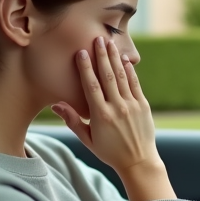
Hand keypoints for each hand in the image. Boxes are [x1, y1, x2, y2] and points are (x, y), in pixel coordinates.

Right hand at [52, 37, 175, 200]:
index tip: (81, 53)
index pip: (91, 86)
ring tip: (110, 43)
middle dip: (102, 56)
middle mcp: (117, 107)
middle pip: (107, 76)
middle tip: (97, 39)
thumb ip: (72, 120)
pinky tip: (125, 59)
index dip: (85, 68)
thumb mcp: (87, 139)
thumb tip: (56, 104)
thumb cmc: (109, 151)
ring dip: (115, 58)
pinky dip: (130, 70)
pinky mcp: (143, 105)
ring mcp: (132, 105)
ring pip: (121, 77)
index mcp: (100, 115)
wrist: (138, 161)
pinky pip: (135, 84)